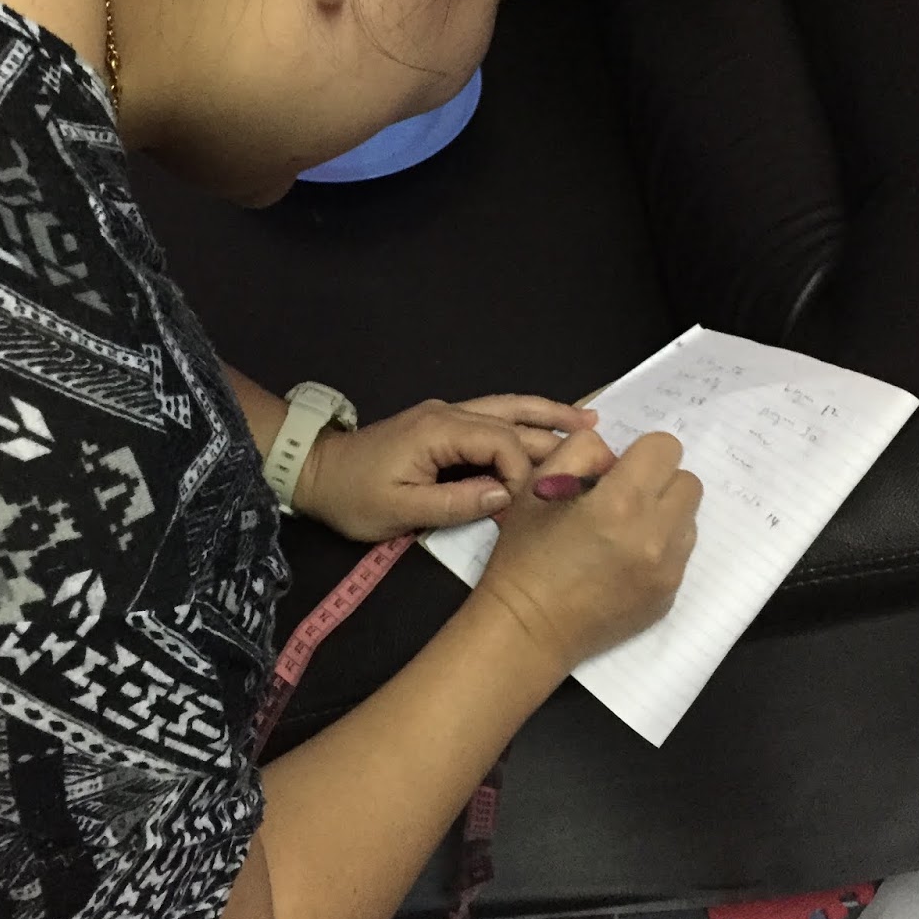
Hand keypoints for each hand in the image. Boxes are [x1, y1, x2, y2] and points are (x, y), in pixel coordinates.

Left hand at [293, 395, 597, 542]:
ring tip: (588, 421)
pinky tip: (545, 425)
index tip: (538, 501)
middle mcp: (448, 413)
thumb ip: (456, 502)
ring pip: (506, 408)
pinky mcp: (443, 424)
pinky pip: (493, 416)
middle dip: (555, 429)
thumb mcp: (400, 510)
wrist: (316, 473)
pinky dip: (524, 419)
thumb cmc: (354, 497)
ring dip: (545, 415)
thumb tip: (507, 497)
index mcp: (440, 430)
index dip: (525, 471)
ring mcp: (446, 415)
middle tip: (602, 442)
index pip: (501, 443)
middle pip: (512, 417)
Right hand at [475, 428, 700, 673]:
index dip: (641, 452)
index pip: (666, 448)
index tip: (619, 469)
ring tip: (625, 531)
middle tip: (624, 497)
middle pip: (689, 481)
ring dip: (664, 515)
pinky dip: (661, 548)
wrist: (529, 627)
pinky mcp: (669, 595)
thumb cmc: (526, 554)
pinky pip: (681, 554)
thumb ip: (582, 451)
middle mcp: (654, 534)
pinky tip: (625, 561)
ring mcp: (667, 570)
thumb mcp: (538, 485)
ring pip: (690, 519)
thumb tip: (615, 457)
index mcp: (620, 501)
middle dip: (659, 481)